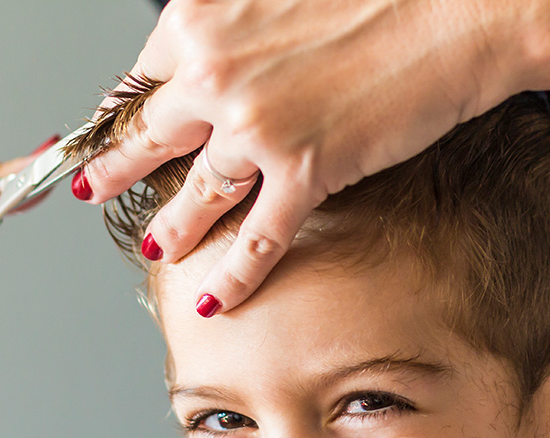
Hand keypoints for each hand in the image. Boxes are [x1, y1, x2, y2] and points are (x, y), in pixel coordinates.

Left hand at [80, 0, 549, 314]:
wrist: (455, 10)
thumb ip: (236, 28)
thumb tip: (219, 60)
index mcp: (204, 18)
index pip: (144, 76)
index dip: (128, 108)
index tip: (117, 126)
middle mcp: (216, 73)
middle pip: (150, 135)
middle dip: (116, 168)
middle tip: (94, 189)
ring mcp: (257, 128)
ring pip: (196, 193)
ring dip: (172, 228)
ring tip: (156, 248)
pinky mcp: (305, 171)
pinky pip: (258, 237)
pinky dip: (234, 275)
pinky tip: (215, 297)